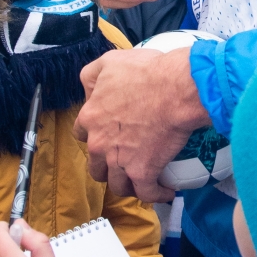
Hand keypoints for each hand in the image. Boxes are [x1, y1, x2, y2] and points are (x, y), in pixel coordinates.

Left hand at [75, 46, 209, 201]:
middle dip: (105, 166)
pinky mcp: (143, 173)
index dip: (92, 135)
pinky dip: (157, 195)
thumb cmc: (146, 72)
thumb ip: (91, 76)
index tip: (105, 134)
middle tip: (122, 160)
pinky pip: (147, 194)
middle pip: (96, 166)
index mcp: (90, 117)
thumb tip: (88, 91)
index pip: (80, 134)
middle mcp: (100, 144)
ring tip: (140, 181)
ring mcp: (119, 162)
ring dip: (127, 184)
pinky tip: (166, 192)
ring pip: (117, 185)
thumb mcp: (110, 62)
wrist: (175, 90)